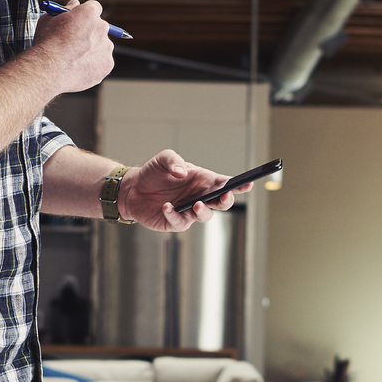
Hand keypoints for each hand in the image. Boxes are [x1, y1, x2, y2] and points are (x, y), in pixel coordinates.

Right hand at [30, 0, 113, 94]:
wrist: (48, 70)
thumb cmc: (46, 43)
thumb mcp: (49, 19)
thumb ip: (65, 9)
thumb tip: (74, 4)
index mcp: (89, 13)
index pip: (94, 7)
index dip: (85, 14)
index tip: (79, 20)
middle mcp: (101, 28)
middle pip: (99, 26)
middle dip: (90, 32)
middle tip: (76, 41)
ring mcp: (106, 47)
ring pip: (102, 45)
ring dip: (92, 48)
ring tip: (74, 57)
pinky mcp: (107, 64)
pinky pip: (103, 62)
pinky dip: (94, 64)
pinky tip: (79, 67)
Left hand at [118, 149, 250, 231]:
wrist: (133, 189)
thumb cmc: (153, 172)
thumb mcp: (163, 158)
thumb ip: (174, 161)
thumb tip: (183, 173)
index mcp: (203, 180)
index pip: (225, 183)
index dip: (239, 185)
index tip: (248, 184)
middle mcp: (200, 196)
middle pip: (221, 202)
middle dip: (227, 200)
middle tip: (225, 196)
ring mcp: (189, 210)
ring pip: (205, 215)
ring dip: (204, 211)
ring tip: (196, 204)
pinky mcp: (176, 221)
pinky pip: (181, 222)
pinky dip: (175, 215)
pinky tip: (167, 206)